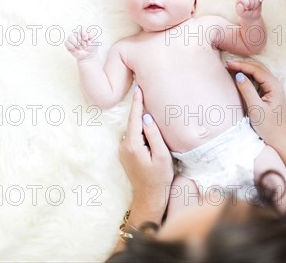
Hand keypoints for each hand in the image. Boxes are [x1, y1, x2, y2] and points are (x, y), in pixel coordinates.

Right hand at [65, 27, 98, 60]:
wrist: (89, 55)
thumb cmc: (92, 47)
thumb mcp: (95, 40)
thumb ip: (91, 34)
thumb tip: (85, 34)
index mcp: (84, 32)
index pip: (82, 28)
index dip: (83, 33)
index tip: (86, 39)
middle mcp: (77, 34)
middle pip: (76, 33)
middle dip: (81, 41)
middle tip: (85, 46)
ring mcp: (72, 38)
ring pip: (70, 37)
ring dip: (76, 44)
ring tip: (80, 48)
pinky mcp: (68, 44)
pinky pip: (66, 42)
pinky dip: (72, 47)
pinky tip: (76, 50)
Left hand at [119, 86, 173, 206]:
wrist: (149, 197)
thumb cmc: (159, 177)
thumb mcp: (162, 155)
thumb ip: (154, 135)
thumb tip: (147, 117)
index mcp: (133, 145)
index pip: (135, 118)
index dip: (138, 103)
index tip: (139, 88)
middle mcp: (124, 146)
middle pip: (134, 122)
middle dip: (139, 108)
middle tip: (144, 90)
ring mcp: (123, 150)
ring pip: (134, 129)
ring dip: (141, 120)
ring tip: (149, 105)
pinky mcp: (126, 154)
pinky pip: (134, 136)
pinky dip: (140, 129)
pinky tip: (148, 126)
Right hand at [226, 60, 285, 146]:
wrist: (277, 138)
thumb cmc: (268, 126)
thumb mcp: (256, 109)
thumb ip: (247, 91)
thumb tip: (238, 75)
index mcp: (275, 86)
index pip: (257, 70)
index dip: (242, 65)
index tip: (228, 64)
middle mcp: (275, 84)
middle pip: (258, 67)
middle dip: (243, 64)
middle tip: (227, 65)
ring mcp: (273, 87)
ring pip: (258, 72)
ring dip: (245, 68)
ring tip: (230, 68)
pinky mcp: (269, 92)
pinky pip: (258, 78)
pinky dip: (248, 75)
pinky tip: (239, 76)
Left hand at [236, 0, 264, 19]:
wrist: (251, 16)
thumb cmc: (245, 14)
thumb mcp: (241, 13)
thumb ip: (239, 9)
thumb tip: (241, 4)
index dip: (247, 4)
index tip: (247, 8)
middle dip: (252, 5)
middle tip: (251, 8)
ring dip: (257, 3)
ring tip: (254, 7)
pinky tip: (260, 1)